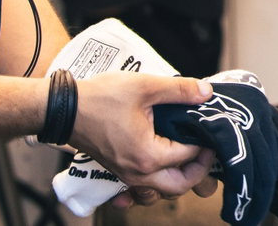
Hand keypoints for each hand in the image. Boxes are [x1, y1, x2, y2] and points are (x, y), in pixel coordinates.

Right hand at [70, 73, 218, 198]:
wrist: (64, 108)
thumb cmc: (101, 98)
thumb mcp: (146, 86)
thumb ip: (180, 90)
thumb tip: (207, 93)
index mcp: (148, 155)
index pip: (190, 157)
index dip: (206, 143)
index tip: (213, 129)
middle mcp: (137, 173)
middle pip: (179, 186)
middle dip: (199, 171)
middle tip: (207, 148)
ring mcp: (125, 175)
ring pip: (160, 191)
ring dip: (178, 178)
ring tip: (188, 156)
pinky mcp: (117, 170)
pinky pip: (141, 188)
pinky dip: (155, 184)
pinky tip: (161, 169)